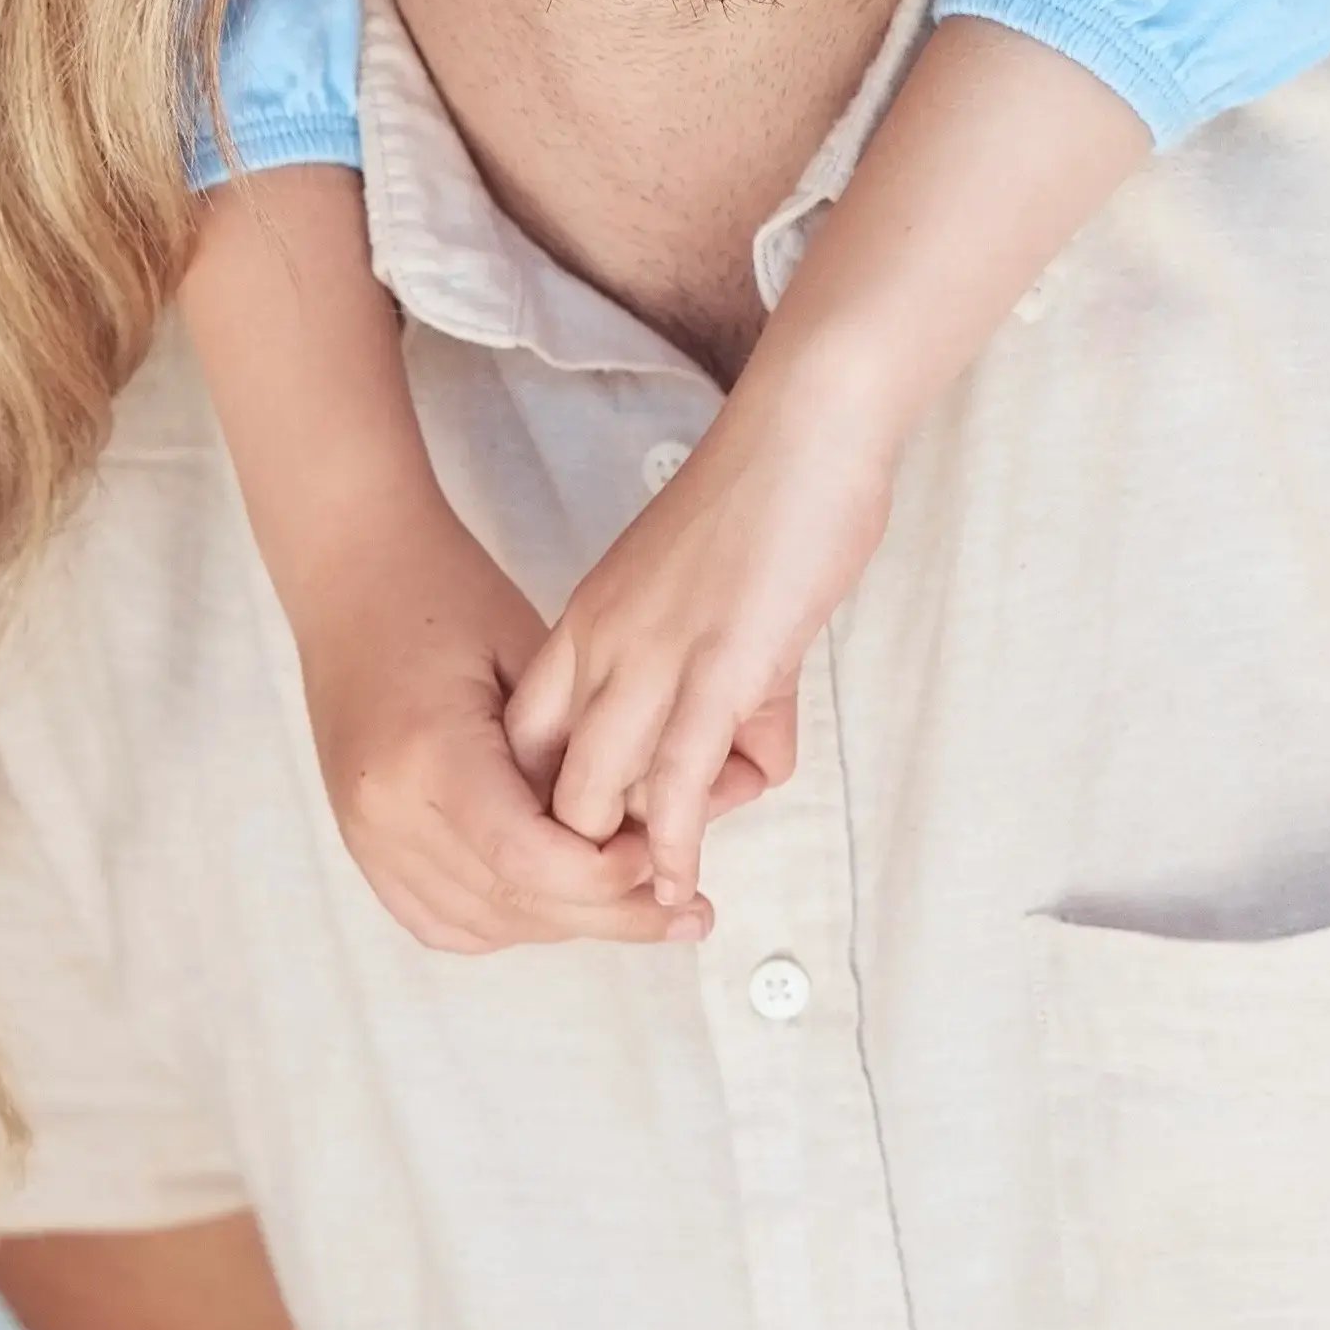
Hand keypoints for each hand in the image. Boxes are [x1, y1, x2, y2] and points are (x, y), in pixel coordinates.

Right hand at [311, 582, 699, 954]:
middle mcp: (387, 813)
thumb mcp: (530, 654)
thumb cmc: (444, 592)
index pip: (529, 860)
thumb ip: (579, 752)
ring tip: (636, 907)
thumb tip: (651, 829)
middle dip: (608, 915)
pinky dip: (507, 921)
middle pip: (514, 905)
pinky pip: (443, 921)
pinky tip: (560, 904)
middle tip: (685, 911)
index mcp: (429, 754)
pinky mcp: (363, 846)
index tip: (661, 855)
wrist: (349, 576)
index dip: (606, 877)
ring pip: (486, 925)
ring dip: (565, 925)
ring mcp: (367, 837)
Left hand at [507, 361, 902, 911]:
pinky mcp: (717, 668)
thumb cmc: (772, 502)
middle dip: (578, 849)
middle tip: (634, 883)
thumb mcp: (714, 602)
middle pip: (546, 780)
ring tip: (661, 901)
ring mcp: (652, 657)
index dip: (542, 805)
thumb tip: (749, 750)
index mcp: (586, 620)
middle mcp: (598, 643)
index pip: (524, 739)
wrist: (805, 428)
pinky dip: (675, 844)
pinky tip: (681, 882)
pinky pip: (677, 779)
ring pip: (598, 792)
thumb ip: (723, 682)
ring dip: (626, 859)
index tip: (583, 850)